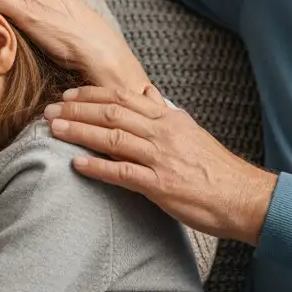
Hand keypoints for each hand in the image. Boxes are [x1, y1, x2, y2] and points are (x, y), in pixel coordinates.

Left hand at [43, 86, 276, 243]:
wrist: (243, 196)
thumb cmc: (215, 168)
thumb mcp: (191, 131)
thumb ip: (165, 114)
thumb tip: (148, 95)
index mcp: (168, 118)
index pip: (122, 97)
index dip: (91, 94)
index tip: (68, 95)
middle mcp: (163, 133)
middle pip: (111, 113)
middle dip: (76, 110)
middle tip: (49, 111)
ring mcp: (161, 158)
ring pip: (112, 138)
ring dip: (79, 132)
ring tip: (54, 131)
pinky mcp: (161, 185)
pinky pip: (123, 173)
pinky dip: (97, 167)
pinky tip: (76, 165)